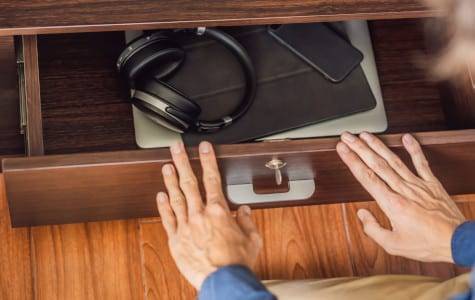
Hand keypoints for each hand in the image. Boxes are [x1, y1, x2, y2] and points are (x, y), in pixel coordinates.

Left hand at [156, 141, 261, 289]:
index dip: (208, 160)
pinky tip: (160, 195)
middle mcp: (200, 215)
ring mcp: (186, 226)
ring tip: (166, 166)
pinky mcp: (176, 240)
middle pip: (190, 182)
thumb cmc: (237, 262)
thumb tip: (245, 211)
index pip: (212, 178)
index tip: (203, 148)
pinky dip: (163, 206)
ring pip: (176, 197)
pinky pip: (168, 219)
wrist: (223, 282)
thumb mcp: (252, 239)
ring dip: (170, 180)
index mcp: (219, 211)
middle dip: (183, 161)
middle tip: (176, 148)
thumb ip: (247, 221)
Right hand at [337, 132, 464, 262]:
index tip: (343, 150)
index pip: (367, 177)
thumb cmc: (427, 244)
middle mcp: (403, 190)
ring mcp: (418, 185)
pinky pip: (421, 163)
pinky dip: (414, 149)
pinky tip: (407, 138)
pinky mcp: (432, 184)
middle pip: (377, 164)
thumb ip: (373, 229)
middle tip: (348, 137)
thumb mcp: (394, 245)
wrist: (457, 242)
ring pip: (394, 160)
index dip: (352, 161)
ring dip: (378, 146)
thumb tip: (362, 214)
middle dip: (359, 148)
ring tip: (366, 135)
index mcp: (392, 204)